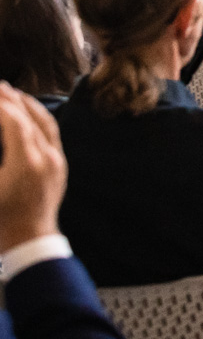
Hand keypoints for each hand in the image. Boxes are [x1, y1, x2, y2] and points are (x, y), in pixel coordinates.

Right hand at [0, 85, 66, 252]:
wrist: (28, 245)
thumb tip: (4, 131)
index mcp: (26, 162)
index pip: (14, 121)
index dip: (0, 106)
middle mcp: (47, 158)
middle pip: (31, 117)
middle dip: (12, 99)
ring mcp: (56, 162)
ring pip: (46, 122)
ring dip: (28, 104)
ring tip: (12, 93)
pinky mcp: (60, 168)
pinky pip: (52, 134)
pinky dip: (39, 118)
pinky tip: (29, 114)